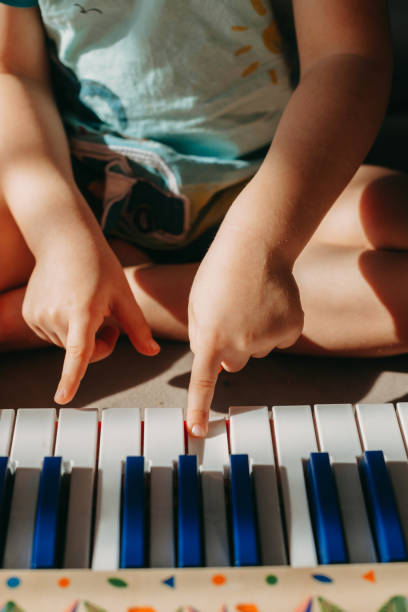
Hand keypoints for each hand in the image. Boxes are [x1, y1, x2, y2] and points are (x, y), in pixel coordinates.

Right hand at [22, 229, 159, 403]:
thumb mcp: (123, 295)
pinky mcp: (30, 315)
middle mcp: (56, 315)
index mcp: (83, 311)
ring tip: (87, 305)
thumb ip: (138, 328)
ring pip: (67, 346)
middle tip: (108, 319)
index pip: (77, 352)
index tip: (62, 398)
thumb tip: (153, 353)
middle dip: (100, 344)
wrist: (64, 240)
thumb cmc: (98, 265)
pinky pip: (53, 336)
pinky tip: (69, 303)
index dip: (71, 378)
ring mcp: (38, 316)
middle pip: (83, 353)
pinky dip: (65, 328)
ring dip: (81, 336)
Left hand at [187, 222, 302, 436]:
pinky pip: (280, 338)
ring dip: (254, 332)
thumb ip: (203, 336)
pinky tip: (270, 301)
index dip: (199, 409)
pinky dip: (276, 325)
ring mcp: (268, 337)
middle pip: (234, 363)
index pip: (203, 381)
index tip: (197, 432)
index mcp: (210, 336)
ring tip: (251, 300)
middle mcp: (240, 343)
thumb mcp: (197, 304)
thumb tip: (215, 360)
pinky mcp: (291, 328)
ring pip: (259, 349)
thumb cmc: (220, 271)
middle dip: (231, 346)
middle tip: (232, 313)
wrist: (256, 245)